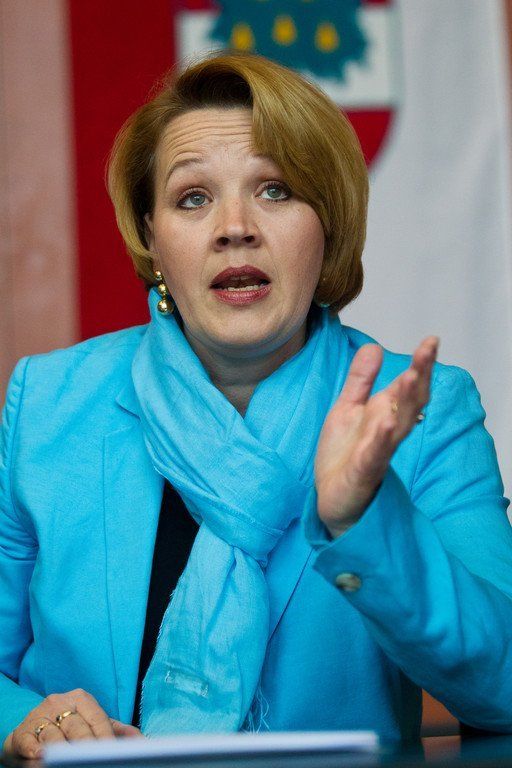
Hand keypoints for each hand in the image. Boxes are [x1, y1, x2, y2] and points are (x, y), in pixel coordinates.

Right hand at [3, 688, 141, 758]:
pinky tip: (41, 758)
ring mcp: (39, 716)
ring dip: (61, 751)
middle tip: (94, 759)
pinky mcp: (21, 732)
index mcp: (81, 698)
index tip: (113, 753)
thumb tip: (139, 739)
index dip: (105, 738)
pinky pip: (29, 742)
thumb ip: (114, 730)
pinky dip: (35, 751)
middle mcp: (59, 703)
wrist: (30, 734)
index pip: (97, 718)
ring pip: (53, 736)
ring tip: (69, 761)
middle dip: (86, 747)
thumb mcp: (90, 724)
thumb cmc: (66, 729)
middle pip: (77, 728)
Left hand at [315, 336, 437, 537]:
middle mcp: (387, 432)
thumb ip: (361, 381)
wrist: (333, 499)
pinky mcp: (363, 473)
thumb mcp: (348, 409)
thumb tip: (374, 346)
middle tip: (428, 352)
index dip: (420, 365)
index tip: (431, 341)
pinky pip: (374, 455)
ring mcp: (377, 453)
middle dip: (419, 377)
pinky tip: (385, 423)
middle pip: (409, 403)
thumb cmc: (344, 455)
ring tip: (412, 378)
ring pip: (397, 427)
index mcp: (384, 414)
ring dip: (406, 404)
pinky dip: (381, 440)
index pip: (406, 387)